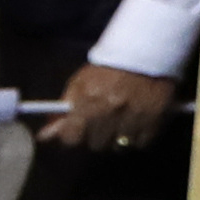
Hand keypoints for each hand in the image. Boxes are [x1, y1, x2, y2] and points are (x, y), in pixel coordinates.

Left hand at [42, 63, 178, 151]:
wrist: (146, 52)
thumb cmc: (108, 69)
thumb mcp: (80, 83)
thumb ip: (63, 110)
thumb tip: (43, 137)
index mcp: (89, 99)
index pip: (72, 137)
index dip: (73, 136)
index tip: (77, 132)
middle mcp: (111, 110)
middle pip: (96, 144)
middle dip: (98, 135)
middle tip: (104, 122)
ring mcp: (135, 115)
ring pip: (119, 146)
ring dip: (119, 137)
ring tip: (123, 121)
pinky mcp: (156, 119)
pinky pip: (142, 143)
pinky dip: (139, 137)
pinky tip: (138, 123)